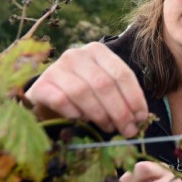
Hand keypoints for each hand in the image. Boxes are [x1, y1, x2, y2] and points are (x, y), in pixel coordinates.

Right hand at [25, 42, 147, 137]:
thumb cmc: (83, 95)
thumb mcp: (104, 90)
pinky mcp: (40, 85)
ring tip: (108, 128)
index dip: (134, 97)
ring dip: (99, 114)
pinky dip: (74, 113)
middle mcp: (76, 54)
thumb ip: (121, 98)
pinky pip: (61, 100)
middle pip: (103, 84)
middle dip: (119, 110)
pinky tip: (81, 121)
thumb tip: (139, 118)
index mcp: (97, 51)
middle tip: (128, 130)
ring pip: (83, 92)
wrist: (47, 98)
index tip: (141, 117)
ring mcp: (56, 68)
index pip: (121, 73)